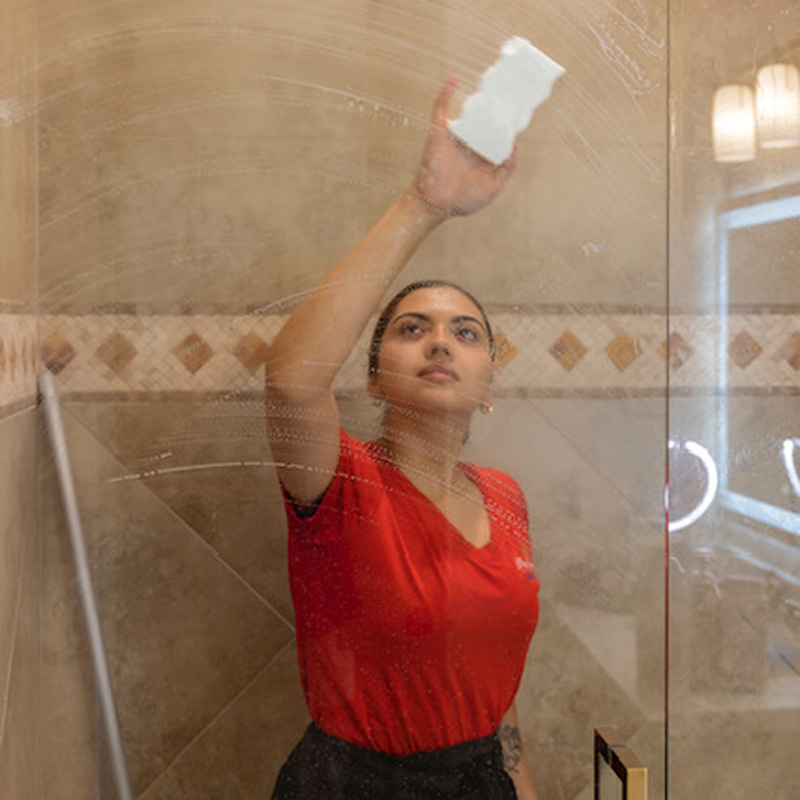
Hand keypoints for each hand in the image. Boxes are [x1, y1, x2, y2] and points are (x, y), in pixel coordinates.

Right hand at [409, 76, 516, 217]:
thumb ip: (506, 167)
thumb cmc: (464, 200)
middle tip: (509, 89)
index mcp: (483, 154)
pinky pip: (441, 109)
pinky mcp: (440, 133)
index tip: (519, 109)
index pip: (497, 132)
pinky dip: (445, 93)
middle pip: (485, 117)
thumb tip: (513, 145)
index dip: (507, 121)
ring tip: (492, 81)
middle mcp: (471, 142)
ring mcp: (456, 136)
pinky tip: (454, 79)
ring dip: (478, 96)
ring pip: (468, 111)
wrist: (438, 204)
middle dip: (496, 105)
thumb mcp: (493, 186)